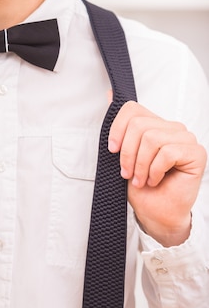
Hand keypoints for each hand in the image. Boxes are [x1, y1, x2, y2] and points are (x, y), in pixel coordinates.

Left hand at [108, 101, 206, 246]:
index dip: (118, 129)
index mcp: (155, 123)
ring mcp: (186, 138)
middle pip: (139, 125)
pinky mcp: (196, 153)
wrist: (157, 213)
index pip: (132, 108)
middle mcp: (172, 127)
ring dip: (141, 165)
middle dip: (128, 153)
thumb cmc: (141, 185)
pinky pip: (167, 153)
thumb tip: (110, 93)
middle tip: (128, 173)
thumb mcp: (123, 151)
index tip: (113, 150)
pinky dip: (155, 170)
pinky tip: (155, 180)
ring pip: (152, 138)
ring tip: (141, 179)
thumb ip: (120, 123)